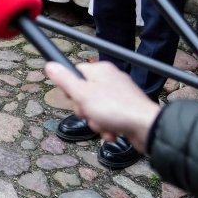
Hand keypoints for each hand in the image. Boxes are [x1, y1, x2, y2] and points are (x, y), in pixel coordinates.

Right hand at [45, 61, 161, 152]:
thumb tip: (50, 65)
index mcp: (100, 70)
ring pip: (96, 108)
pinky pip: (110, 117)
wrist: (147, 128)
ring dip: (96, 122)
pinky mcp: (127, 109)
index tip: (74, 99)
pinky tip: (112, 132)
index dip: (71, 89)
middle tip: (90, 114)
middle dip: (85, 110)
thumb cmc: (116, 109)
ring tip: (104, 126)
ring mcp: (120, 95)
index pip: (75, 73)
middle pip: (85, 93)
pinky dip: (108, 127)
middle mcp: (111, 79)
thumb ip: (65, 80)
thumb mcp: (82, 94)